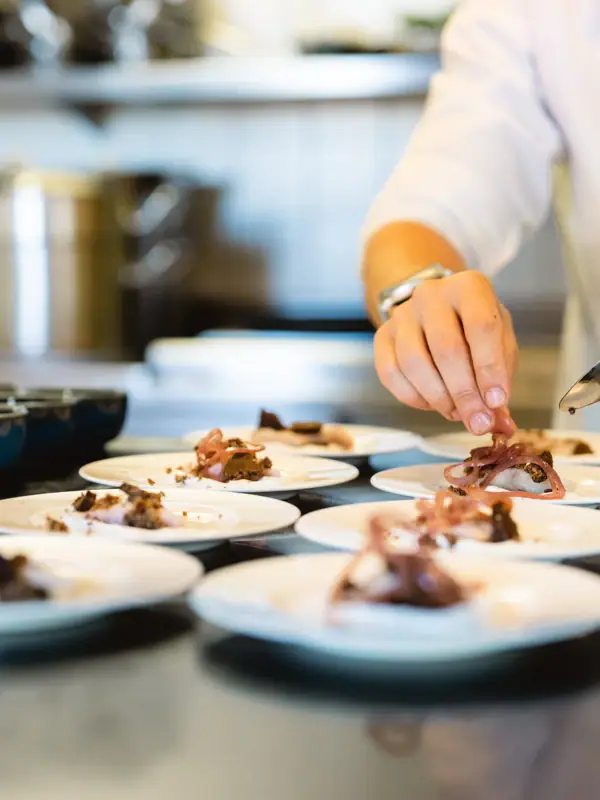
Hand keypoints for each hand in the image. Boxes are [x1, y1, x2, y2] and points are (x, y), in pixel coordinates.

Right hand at [374, 272, 517, 435]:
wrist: (437, 310)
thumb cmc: (474, 328)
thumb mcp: (499, 342)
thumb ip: (502, 378)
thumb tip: (500, 422)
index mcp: (468, 288)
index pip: (481, 326)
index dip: (490, 369)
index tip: (497, 403)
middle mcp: (431, 295)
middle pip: (446, 349)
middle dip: (465, 394)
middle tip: (478, 422)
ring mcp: (402, 315)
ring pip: (414, 364)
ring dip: (439, 398)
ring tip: (456, 413)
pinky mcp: (382, 336)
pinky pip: (391, 374)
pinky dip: (414, 398)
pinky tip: (432, 403)